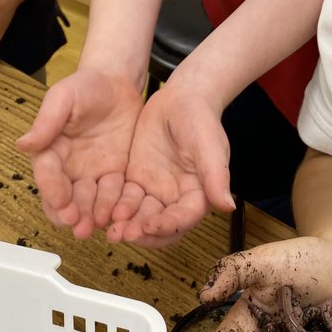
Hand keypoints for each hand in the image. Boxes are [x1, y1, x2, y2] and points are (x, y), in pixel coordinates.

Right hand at [17, 68, 143, 237]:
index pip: (47, 174)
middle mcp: (68, 167)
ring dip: (90, 216)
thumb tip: (24, 143)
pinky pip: (113, 196)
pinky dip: (114, 207)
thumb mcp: (64, 96)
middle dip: (69, 213)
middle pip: (63, 198)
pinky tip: (119, 214)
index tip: (60, 202)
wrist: (117, 85)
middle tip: (76, 224)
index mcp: (50, 149)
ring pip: (87, 202)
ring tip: (96, 224)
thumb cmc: (86, 86)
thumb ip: (47, 120)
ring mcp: (90, 174)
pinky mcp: (113, 175)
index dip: (52, 190)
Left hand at [105, 80, 234, 247]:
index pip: (183, 219)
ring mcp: (155, 190)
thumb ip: (216, 176)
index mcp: (197, 194)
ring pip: (139, 216)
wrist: (181, 97)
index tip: (149, 226)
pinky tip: (103, 209)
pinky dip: (116, 207)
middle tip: (122, 234)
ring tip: (110, 229)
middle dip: (142, 233)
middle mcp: (176, 198)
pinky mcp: (137, 180)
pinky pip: (125, 199)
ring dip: (126, 224)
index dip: (167, 226)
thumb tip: (228, 206)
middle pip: (159, 225)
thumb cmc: (201, 119)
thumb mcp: (209, 145)